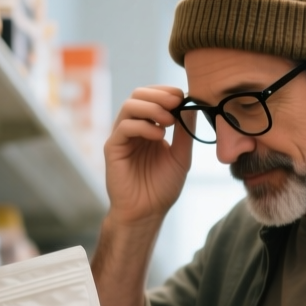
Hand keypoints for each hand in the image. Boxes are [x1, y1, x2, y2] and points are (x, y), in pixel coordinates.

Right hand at [104, 85, 193, 226]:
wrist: (147, 213)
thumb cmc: (162, 188)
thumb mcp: (181, 156)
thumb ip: (185, 132)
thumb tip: (192, 105)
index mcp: (149, 127)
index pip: (153, 97)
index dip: (166, 92)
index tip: (183, 96)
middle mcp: (133, 128)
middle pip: (138, 95)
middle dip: (158, 94)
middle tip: (176, 102)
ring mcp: (122, 137)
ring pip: (129, 106)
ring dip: (151, 107)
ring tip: (169, 120)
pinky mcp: (113, 148)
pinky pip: (124, 127)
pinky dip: (143, 126)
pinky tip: (159, 136)